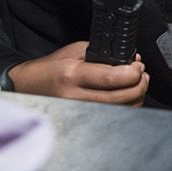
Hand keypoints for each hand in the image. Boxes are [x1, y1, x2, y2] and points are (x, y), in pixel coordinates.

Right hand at [7, 41, 148, 105]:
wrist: (29, 85)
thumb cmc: (51, 68)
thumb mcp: (76, 51)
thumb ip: (105, 54)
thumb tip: (132, 60)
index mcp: (72, 75)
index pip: (112, 78)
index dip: (133, 73)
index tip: (138, 67)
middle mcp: (75, 96)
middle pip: (121, 97)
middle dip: (140, 85)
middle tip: (142, 75)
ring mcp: (78, 111)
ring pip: (120, 109)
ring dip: (136, 97)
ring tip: (136, 84)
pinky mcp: (82, 118)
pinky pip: (113, 115)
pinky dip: (126, 106)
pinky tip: (126, 96)